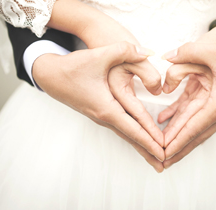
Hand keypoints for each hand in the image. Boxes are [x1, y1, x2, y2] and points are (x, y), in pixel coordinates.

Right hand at [33, 42, 164, 171]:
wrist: (50, 75)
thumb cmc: (73, 67)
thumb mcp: (99, 55)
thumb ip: (125, 51)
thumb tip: (149, 52)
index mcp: (106, 107)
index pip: (133, 129)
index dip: (150, 140)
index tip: (164, 152)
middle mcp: (103, 116)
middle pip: (130, 138)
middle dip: (148, 151)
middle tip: (165, 164)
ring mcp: (100, 116)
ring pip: (125, 134)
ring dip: (141, 145)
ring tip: (155, 157)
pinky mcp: (99, 112)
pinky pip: (120, 127)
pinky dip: (133, 135)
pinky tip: (139, 138)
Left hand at [159, 41, 215, 168]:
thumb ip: (189, 52)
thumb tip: (167, 56)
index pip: (192, 129)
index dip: (175, 141)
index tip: (162, 154)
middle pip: (194, 136)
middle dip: (177, 149)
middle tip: (160, 161)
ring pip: (198, 131)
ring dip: (182, 140)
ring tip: (167, 151)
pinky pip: (202, 120)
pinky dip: (188, 124)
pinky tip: (171, 121)